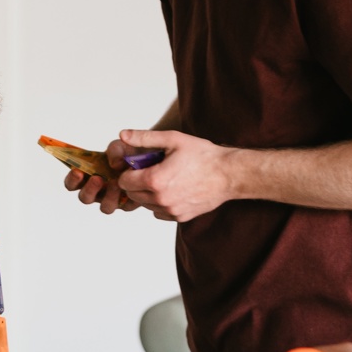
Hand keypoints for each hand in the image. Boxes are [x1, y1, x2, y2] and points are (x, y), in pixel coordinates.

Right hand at [63, 138, 140, 214]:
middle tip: (97, 178)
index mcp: (88, 176)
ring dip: (109, 196)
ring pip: (105, 207)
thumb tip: (114, 165)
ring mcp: (111, 199)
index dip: (72, 180)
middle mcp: (97, 191)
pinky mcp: (126, 204)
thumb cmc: (128, 153)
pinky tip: (131, 186)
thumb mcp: (121, 146)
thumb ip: (114, 150)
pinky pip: (123, 206)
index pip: (72, 184)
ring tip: (116, 182)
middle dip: (89, 189)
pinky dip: (126, 196)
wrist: (148, 159)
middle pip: (85, 198)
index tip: (77, 171)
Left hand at [117, 129, 236, 222]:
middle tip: (151, 170)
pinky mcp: (180, 217)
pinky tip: (172, 190)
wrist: (228, 174)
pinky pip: (159, 213)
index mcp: (155, 180)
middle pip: (132, 194)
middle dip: (136, 182)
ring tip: (164, 179)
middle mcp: (161, 199)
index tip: (138, 165)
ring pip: (145, 205)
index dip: (128, 171)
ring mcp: (171, 210)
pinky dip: (160, 203)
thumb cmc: (203, 155)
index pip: (124, 181)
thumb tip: (123, 134)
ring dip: (148, 193)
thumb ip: (144, 137)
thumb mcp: (173, 139)